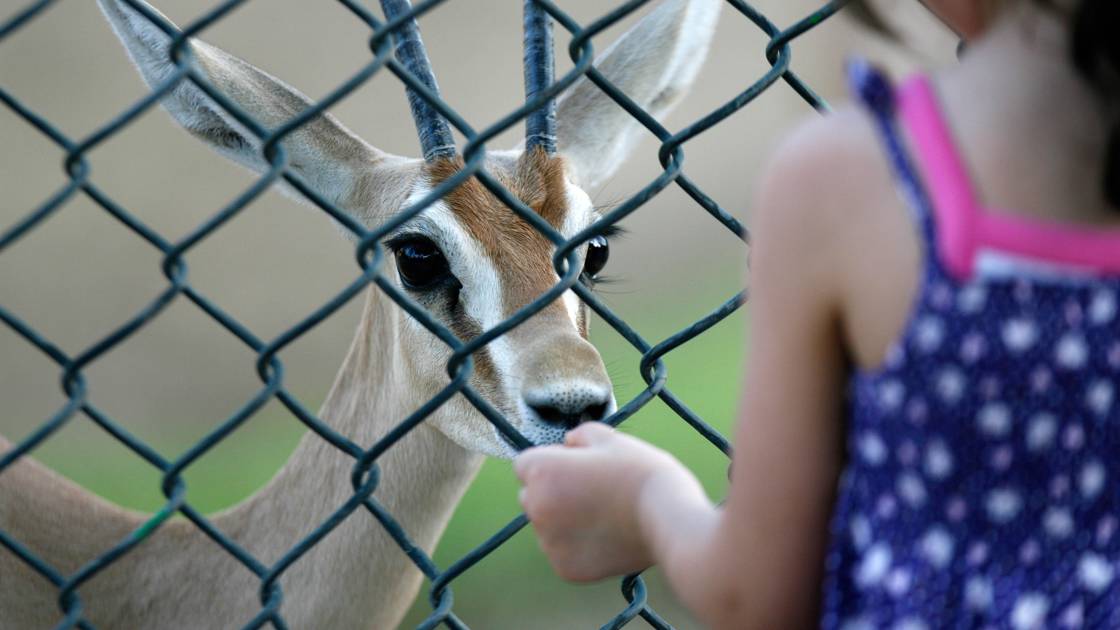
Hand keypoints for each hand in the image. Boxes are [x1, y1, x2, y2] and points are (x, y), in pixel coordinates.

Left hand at [514, 422, 702, 581]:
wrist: (669, 520)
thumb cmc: (641, 472)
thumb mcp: (609, 438)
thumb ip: (578, 437)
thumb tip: (567, 445)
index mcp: (542, 472)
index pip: (525, 465)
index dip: (552, 461)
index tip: (578, 465)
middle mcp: (536, 508)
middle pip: (531, 496)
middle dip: (551, 492)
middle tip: (592, 490)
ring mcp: (550, 543)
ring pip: (547, 526)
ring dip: (564, 520)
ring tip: (605, 514)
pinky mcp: (566, 569)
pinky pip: (563, 552)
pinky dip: (579, 546)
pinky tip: (608, 535)